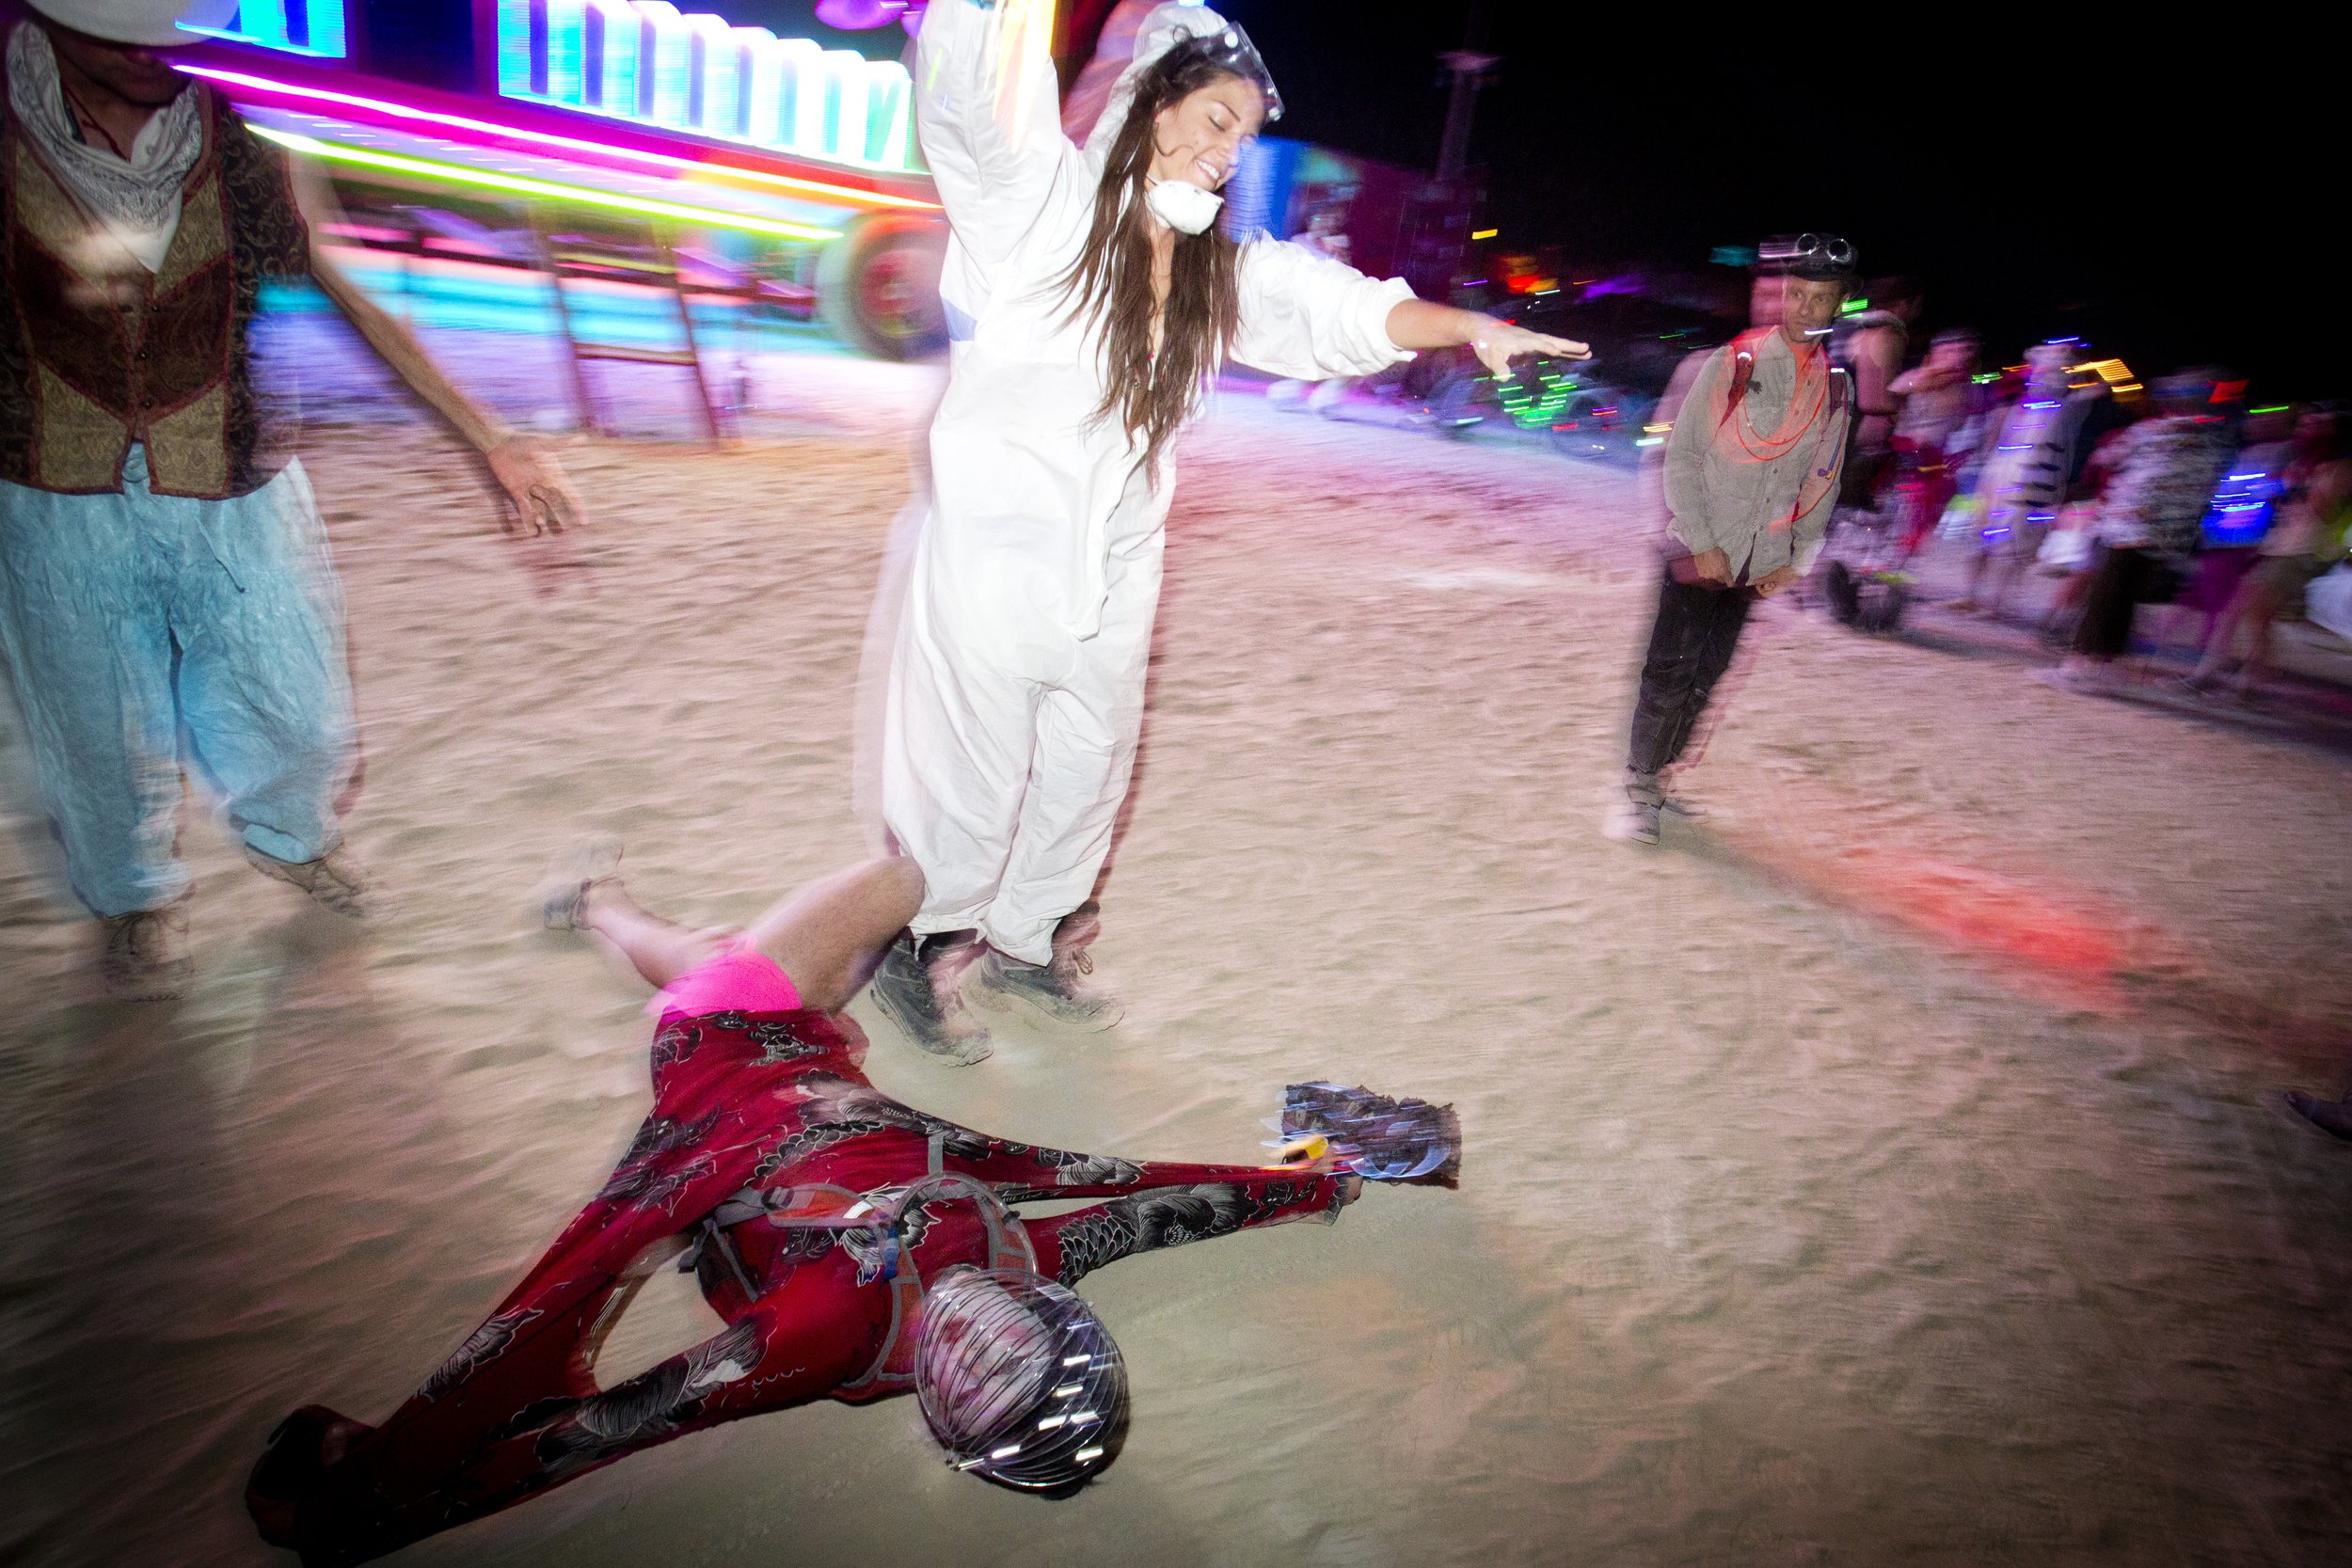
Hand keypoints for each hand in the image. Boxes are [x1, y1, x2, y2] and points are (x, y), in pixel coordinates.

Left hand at [485, 435, 585, 535]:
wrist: (499, 443)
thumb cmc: (522, 441)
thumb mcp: (543, 443)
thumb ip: (561, 444)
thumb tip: (583, 437)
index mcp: (554, 474)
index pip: (570, 494)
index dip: (578, 507)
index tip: (584, 521)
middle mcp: (544, 484)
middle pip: (556, 505)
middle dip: (560, 519)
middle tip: (563, 532)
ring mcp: (530, 490)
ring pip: (540, 509)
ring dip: (542, 520)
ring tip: (544, 530)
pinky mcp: (516, 492)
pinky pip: (524, 508)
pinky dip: (527, 519)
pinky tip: (530, 531)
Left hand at [1470, 322, 1590, 377]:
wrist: (1483, 328)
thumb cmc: (1486, 342)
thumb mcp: (1490, 356)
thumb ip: (1498, 367)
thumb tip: (1505, 379)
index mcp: (1522, 340)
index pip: (1537, 343)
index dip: (1546, 348)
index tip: (1557, 352)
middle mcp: (1531, 338)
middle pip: (1554, 341)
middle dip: (1570, 346)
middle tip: (1588, 350)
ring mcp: (1533, 340)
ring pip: (1555, 343)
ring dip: (1570, 348)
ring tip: (1587, 352)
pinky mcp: (1532, 343)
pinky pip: (1550, 346)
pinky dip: (1561, 350)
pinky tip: (1569, 355)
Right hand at [1681, 547, 1732, 585]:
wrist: (1704, 548)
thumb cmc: (1716, 551)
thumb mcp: (1726, 558)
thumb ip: (1728, 568)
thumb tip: (1729, 576)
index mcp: (1723, 572)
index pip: (1729, 584)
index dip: (1731, 584)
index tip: (1733, 585)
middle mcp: (1715, 576)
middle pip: (1720, 581)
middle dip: (1721, 577)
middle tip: (1719, 569)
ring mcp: (1707, 576)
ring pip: (1713, 579)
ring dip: (1713, 575)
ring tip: (1712, 566)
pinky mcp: (1701, 575)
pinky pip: (1706, 576)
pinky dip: (1707, 573)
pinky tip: (1706, 566)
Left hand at [1753, 565, 1799, 596]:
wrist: (1798, 569)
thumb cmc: (1787, 574)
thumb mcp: (1774, 576)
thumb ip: (1764, 579)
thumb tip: (1755, 582)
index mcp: (1777, 591)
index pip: (1764, 594)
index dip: (1759, 589)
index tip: (1757, 582)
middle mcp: (1778, 590)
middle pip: (1767, 589)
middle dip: (1765, 582)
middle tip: (1769, 576)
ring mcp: (1780, 586)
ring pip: (1770, 584)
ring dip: (1769, 579)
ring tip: (1774, 573)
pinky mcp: (1781, 581)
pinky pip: (1774, 581)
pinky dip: (1772, 577)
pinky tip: (1775, 573)